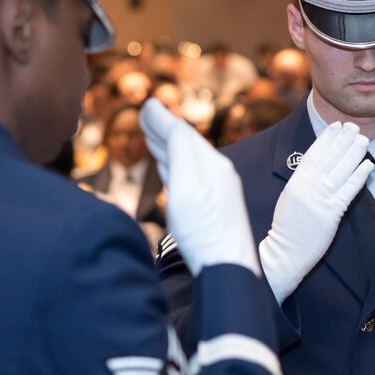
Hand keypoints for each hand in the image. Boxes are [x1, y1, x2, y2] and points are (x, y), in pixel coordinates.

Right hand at [139, 99, 259, 276]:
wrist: (228, 269)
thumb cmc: (204, 231)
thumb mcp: (185, 186)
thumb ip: (179, 152)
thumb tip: (171, 121)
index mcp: (212, 164)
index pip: (183, 133)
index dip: (163, 120)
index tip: (146, 106)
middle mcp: (219, 173)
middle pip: (187, 144)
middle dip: (165, 129)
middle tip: (145, 114)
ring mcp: (219, 190)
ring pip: (188, 160)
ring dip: (169, 145)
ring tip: (153, 135)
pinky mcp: (215, 207)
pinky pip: (191, 175)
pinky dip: (176, 164)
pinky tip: (169, 166)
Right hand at [259, 122, 372, 302]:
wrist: (284, 252)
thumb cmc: (288, 227)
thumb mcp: (290, 196)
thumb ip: (303, 180)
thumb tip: (317, 165)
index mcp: (296, 181)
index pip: (313, 154)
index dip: (326, 138)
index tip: (336, 126)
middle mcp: (307, 186)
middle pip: (328, 158)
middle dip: (342, 140)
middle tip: (353, 126)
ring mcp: (319, 198)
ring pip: (340, 170)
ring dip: (353, 153)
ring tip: (364, 140)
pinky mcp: (331, 213)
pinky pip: (348, 191)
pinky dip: (359, 176)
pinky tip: (367, 166)